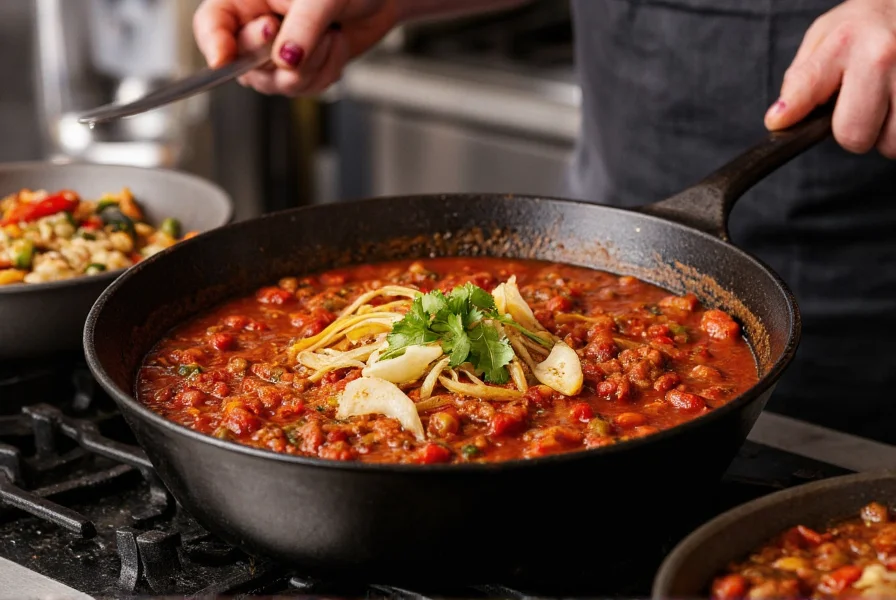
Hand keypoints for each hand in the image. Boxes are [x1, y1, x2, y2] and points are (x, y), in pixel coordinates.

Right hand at [193, 0, 400, 95]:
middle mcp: (255, 24)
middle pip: (243, 62)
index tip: (224, 61)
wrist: (380, 0)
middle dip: (282, 56)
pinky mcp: (298, 69)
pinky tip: (334, 48)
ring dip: (312, 66)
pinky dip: (324, 73)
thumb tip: (286, 61)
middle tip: (312, 33)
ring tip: (330, 36)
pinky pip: (302, 89)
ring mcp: (275, 51)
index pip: (211, 23)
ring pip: (276, 83)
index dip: (213, 44)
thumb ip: (301, 27)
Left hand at [765, 0, 895, 156]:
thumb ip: (801, 78)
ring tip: (881, 103)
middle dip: (851, 132)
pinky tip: (894, 103)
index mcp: (846, 43)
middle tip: (855, 110)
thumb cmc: (865, 26)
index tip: (778, 121)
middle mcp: (880, 57)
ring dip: (882, 133)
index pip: (808, 88)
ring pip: (889, 143)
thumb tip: (781, 118)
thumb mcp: (824, 36)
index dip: (790, 112)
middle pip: (853, 135)